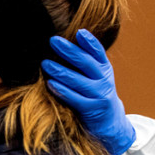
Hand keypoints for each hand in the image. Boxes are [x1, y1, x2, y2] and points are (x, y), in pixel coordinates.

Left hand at [41, 29, 135, 154]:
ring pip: (78, 81)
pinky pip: (75, 99)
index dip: (90, 42)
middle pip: (86, 63)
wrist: (110, 122)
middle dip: (69, 51)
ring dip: (60, 71)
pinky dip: (62, 91)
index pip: (98, 52)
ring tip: (45, 63)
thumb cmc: (95, 94)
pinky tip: (50, 84)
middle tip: (53, 41)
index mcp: (104, 69)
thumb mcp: (96, 76)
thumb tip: (64, 44)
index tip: (79, 32)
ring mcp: (99, 95)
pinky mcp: (91, 109)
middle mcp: (104, 80)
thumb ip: (85, 63)